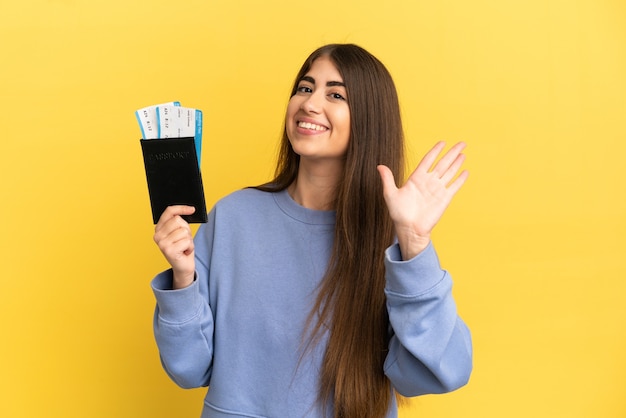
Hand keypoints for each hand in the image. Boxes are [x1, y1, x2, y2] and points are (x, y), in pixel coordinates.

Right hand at [153, 205, 196, 288]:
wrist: (183, 266)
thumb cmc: (183, 248)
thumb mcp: (181, 232)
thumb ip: (180, 222)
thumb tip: (189, 210)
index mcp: (159, 229)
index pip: (169, 212)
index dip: (181, 208)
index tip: (192, 209)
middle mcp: (157, 235)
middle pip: (178, 220)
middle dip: (186, 229)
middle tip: (184, 239)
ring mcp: (162, 243)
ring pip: (184, 231)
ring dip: (189, 240)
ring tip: (184, 246)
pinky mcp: (169, 251)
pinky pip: (186, 241)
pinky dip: (190, 247)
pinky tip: (185, 252)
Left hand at [377, 141, 468, 259]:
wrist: (409, 229)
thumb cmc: (399, 214)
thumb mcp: (390, 194)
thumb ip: (387, 179)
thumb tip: (379, 166)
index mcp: (416, 178)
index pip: (428, 160)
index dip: (435, 151)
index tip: (442, 142)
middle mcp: (428, 182)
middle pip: (443, 163)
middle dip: (452, 152)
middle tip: (461, 143)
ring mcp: (437, 189)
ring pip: (450, 172)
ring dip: (457, 162)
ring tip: (464, 152)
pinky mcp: (444, 199)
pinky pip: (454, 186)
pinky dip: (460, 179)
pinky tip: (466, 171)